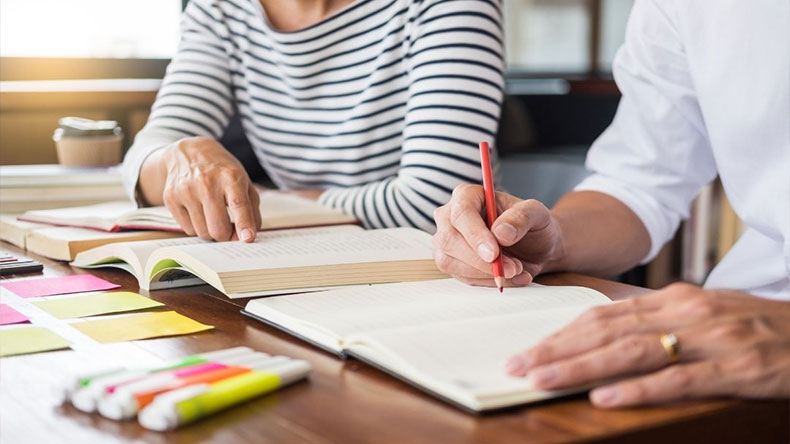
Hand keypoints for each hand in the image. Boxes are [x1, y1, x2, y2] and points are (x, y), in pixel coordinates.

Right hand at [161, 137, 261, 241]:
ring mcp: (186, 191)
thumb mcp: (243, 180)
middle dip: (227, 236)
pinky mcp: (171, 198)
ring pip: (202, 232)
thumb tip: (249, 235)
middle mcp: (206, 183)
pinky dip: (197, 227)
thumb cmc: (221, 170)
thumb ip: (251, 208)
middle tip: (230, 230)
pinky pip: (188, 229)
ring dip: (211, 231)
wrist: (188, 153)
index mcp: (230, 177)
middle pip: (218, 228)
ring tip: (213, 215)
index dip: (244, 224)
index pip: (238, 205)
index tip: (248, 239)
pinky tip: (199, 211)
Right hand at [432, 184, 563, 286]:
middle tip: (513, 267)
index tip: (494, 253)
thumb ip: (521, 218)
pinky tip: (507, 276)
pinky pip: (462, 277)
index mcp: (467, 195)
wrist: (535, 247)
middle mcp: (450, 216)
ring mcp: (447, 241)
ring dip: (486, 273)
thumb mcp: (536, 214)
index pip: (462, 213)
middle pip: (450, 240)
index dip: (475, 235)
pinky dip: (487, 281)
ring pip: (452, 262)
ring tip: (516, 269)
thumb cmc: (532, 225)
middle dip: (482, 260)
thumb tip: (501, 233)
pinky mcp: (450, 262)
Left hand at [505, 283, 789, 407]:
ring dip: (582, 366)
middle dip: (556, 349)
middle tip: (516, 366)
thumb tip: (602, 336)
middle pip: (607, 331)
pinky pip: (680, 379)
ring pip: (633, 351)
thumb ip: (655, 321)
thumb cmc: (755, 326)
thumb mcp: (701, 314)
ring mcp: (711, 339)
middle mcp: (685, 311)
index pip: (602, 314)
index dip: (560, 333)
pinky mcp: (738, 368)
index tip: (526, 349)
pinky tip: (606, 397)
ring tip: (543, 379)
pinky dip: (639, 389)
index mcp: (672, 298)